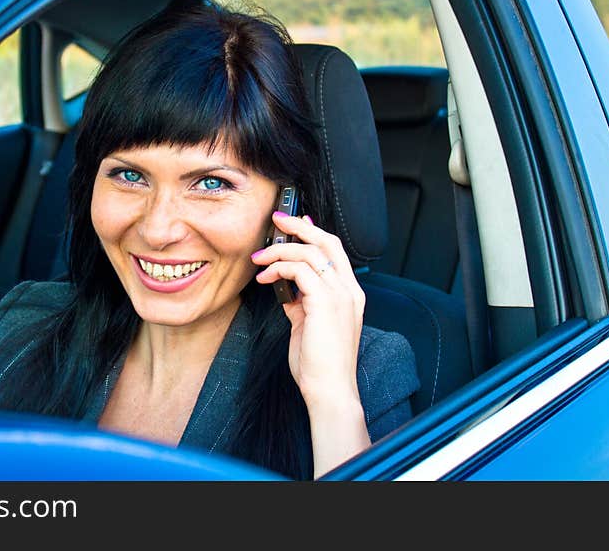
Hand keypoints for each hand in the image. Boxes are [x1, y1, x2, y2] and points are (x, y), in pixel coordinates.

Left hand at [251, 212, 365, 410]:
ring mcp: (340, 294)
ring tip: (258, 259)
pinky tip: (265, 278)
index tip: (292, 223)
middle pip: (327, 241)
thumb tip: (285, 286)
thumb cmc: (319, 364)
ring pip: (310, 252)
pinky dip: (278, 268)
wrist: (329, 389)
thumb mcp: (308, 325)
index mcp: (350, 294)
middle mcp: (349, 290)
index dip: (313, 232)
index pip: (334, 250)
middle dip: (300, 226)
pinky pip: (299, 270)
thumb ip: (301, 302)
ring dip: (279, 250)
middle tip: (276, 219)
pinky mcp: (325, 302)